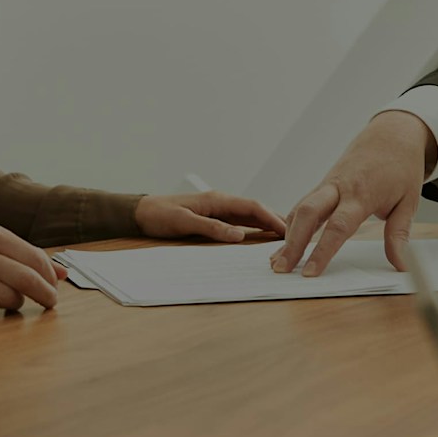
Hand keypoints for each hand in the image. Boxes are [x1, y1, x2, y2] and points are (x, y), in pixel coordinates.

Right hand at [0, 223, 66, 313]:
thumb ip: (28, 257)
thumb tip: (63, 274)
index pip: (33, 258)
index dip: (50, 278)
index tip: (55, 289)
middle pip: (24, 279)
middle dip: (44, 294)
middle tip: (50, 303)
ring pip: (6, 298)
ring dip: (14, 304)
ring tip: (8, 299)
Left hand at [135, 190, 287, 242]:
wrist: (140, 212)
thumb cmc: (159, 215)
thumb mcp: (184, 223)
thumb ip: (212, 228)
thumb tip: (239, 235)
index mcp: (217, 200)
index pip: (252, 207)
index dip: (272, 218)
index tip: (289, 230)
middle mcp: (221, 202)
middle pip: (255, 210)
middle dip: (276, 220)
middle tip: (297, 234)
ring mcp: (218, 209)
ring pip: (249, 216)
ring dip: (267, 224)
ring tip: (286, 236)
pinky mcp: (213, 216)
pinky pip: (239, 222)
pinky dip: (254, 228)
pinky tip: (262, 236)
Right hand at [274, 110, 433, 275]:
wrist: (392, 135)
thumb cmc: (401, 167)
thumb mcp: (409, 202)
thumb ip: (399, 235)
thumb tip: (400, 265)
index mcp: (362, 193)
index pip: (338, 226)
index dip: (322, 251)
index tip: (311, 272)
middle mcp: (339, 187)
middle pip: (308, 214)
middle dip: (292, 243)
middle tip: (281, 269)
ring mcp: (327, 185)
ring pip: (300, 209)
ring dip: (287, 236)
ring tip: (277, 264)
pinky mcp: (322, 186)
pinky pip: (302, 205)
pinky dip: (292, 225)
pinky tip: (286, 245)